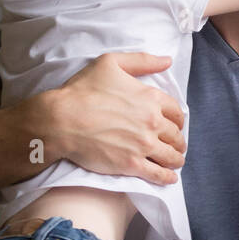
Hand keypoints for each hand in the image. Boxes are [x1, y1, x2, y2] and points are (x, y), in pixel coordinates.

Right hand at [45, 52, 185, 184]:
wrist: (61, 120)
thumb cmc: (81, 90)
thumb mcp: (111, 63)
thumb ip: (142, 61)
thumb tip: (167, 61)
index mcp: (150, 98)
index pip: (176, 112)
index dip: (177, 120)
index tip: (175, 125)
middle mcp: (152, 122)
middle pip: (175, 135)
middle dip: (177, 141)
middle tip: (176, 145)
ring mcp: (143, 144)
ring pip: (170, 155)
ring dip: (176, 159)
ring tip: (175, 162)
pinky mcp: (131, 164)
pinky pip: (157, 173)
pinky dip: (167, 177)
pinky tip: (170, 179)